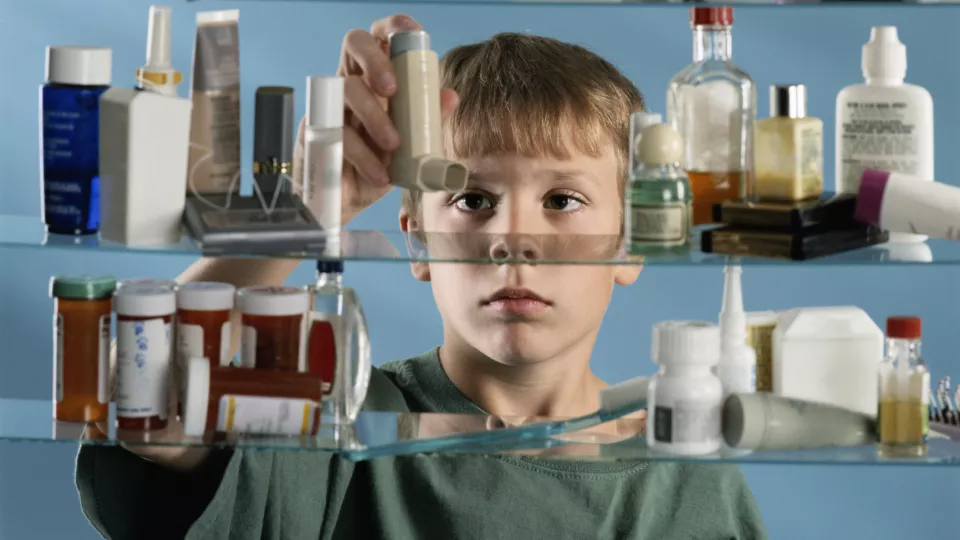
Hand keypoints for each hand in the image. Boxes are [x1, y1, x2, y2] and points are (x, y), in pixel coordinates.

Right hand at [293, 14, 460, 225]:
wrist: (346, 204)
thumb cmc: (378, 165)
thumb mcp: (409, 146)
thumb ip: (428, 120)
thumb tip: (450, 96)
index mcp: (374, 79)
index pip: (379, 37)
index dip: (393, 26)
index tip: (412, 32)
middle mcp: (351, 82)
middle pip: (354, 45)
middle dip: (376, 60)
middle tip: (392, 90)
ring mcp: (330, 104)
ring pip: (347, 89)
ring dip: (374, 116)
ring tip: (394, 147)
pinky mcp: (314, 131)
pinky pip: (337, 132)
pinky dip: (363, 154)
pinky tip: (380, 173)